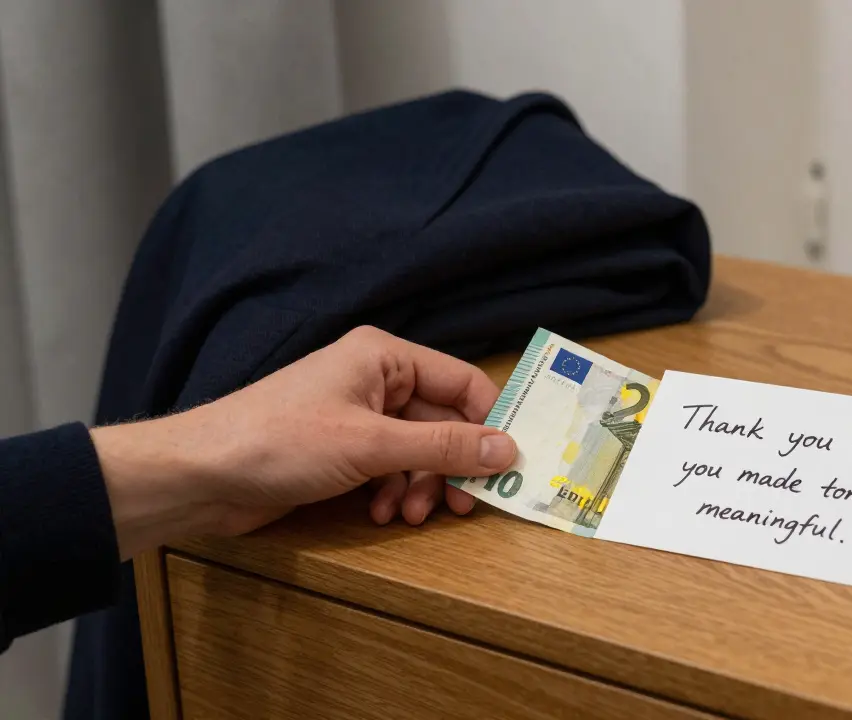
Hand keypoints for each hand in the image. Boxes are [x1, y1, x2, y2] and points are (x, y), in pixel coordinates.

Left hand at [89, 326, 516, 559]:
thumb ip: (444, 448)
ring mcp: (357, 415)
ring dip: (420, 486)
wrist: (201, 476)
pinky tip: (379, 513)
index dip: (489, 422)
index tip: (509, 466)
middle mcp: (375, 380)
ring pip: (417, 451)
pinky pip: (389, 468)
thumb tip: (509, 450)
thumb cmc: (281, 442)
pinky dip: (392, 492)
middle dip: (450, 466)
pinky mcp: (341, 449)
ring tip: (409, 514)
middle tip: (462, 505)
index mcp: (385, 357)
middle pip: (442, 423)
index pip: (462, 383)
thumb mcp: (371, 445)